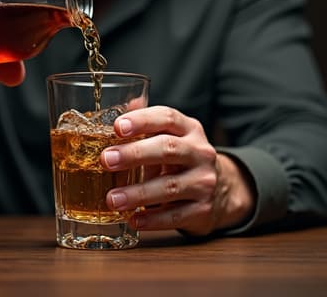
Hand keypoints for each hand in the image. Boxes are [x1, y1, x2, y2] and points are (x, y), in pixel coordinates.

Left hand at [100, 106, 255, 235]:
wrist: (220, 190)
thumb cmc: (181, 158)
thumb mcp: (169, 135)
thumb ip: (145, 122)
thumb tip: (120, 106)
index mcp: (189, 128)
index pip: (167, 117)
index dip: (141, 120)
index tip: (117, 127)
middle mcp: (199, 152)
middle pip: (168, 149)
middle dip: (134, 154)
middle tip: (105, 160)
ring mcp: (203, 181)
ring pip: (170, 186)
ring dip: (138, 193)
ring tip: (112, 199)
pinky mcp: (202, 210)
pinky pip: (175, 216)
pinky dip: (152, 219)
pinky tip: (133, 219)